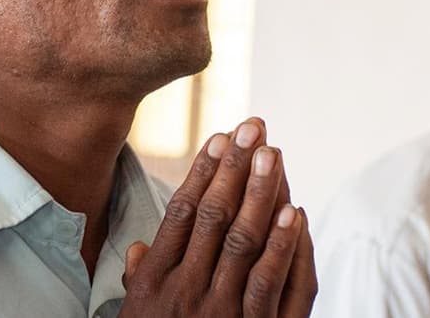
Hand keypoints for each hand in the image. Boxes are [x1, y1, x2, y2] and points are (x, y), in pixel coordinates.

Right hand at [119, 118, 316, 316]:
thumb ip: (139, 278)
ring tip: (272, 154)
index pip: (181, 211)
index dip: (202, 171)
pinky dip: (283, 245)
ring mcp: (220, 311)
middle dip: (234, 166)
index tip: (220, 137)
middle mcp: (185, 288)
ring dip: (260, 193)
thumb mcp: (136, 311)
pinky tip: (293, 212)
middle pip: (213, 216)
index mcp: (155, 278)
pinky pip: (270, 283)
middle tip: (251, 128)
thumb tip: (138, 247)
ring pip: (243, 241)